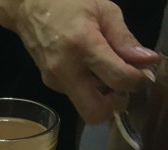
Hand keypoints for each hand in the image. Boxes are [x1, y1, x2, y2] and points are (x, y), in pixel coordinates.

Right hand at [10, 0, 158, 122]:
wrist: (30, 9)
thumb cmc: (69, 4)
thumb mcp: (104, 11)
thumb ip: (125, 40)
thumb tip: (148, 61)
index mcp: (83, 45)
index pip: (117, 78)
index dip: (136, 82)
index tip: (142, 75)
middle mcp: (66, 69)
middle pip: (94, 112)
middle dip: (114, 105)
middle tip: (122, 87)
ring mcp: (54, 80)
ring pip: (86, 105)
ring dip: (101, 95)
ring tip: (104, 71)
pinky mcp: (49, 83)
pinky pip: (76, 94)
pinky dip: (88, 87)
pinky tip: (88, 68)